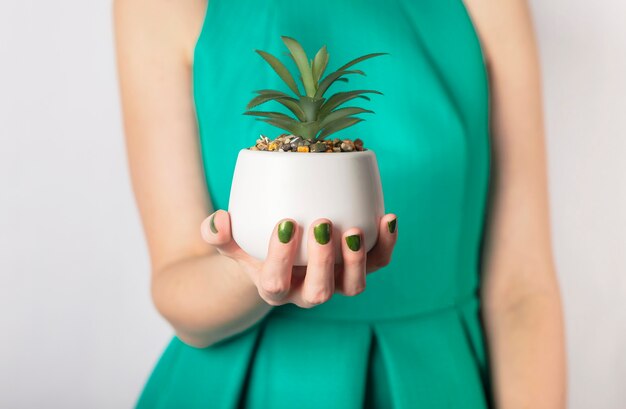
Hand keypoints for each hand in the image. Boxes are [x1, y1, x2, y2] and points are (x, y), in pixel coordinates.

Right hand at [200, 210, 397, 308]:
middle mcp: (307, 292)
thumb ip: (218, 234)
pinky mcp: (358, 268)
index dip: (281, 258)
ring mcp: (336, 282)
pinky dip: (386, 244)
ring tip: (354, 231)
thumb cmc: (254, 248)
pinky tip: (388, 217)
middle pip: (319, 293)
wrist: (281, 257)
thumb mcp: (232, 243)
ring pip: (353, 287)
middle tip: (322, 224)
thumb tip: (219, 220)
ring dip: (356, 261)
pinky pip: (378, 263)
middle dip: (323, 262)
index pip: (276, 284)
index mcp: (275, 288)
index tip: (285, 223)